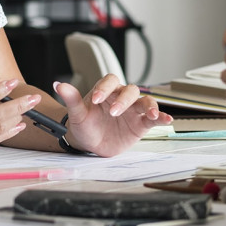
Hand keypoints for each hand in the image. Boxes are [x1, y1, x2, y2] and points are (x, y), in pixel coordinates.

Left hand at [54, 75, 171, 156]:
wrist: (90, 143)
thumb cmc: (85, 125)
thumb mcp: (77, 114)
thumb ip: (72, 99)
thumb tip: (59, 84)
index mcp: (106, 91)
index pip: (109, 81)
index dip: (104, 88)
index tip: (96, 99)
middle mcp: (121, 97)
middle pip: (130, 90)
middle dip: (123, 100)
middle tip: (113, 113)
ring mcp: (133, 110)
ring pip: (145, 102)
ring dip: (149, 107)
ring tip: (150, 114)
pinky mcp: (141, 124)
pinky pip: (153, 119)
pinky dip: (161, 118)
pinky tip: (167, 120)